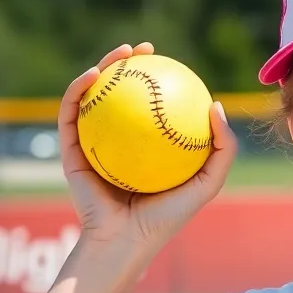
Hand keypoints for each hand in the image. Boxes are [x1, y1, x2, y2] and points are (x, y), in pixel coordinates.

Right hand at [58, 42, 237, 249]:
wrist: (124, 243)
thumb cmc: (167, 219)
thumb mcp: (207, 183)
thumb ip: (222, 148)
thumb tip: (217, 105)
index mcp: (146, 149)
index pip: (152, 106)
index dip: (160, 80)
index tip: (172, 62)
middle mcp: (118, 144)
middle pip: (121, 94)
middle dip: (129, 64)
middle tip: (144, 49)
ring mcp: (92, 145)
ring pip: (93, 97)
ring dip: (102, 67)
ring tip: (119, 54)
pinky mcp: (70, 151)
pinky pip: (71, 114)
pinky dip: (78, 91)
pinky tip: (93, 76)